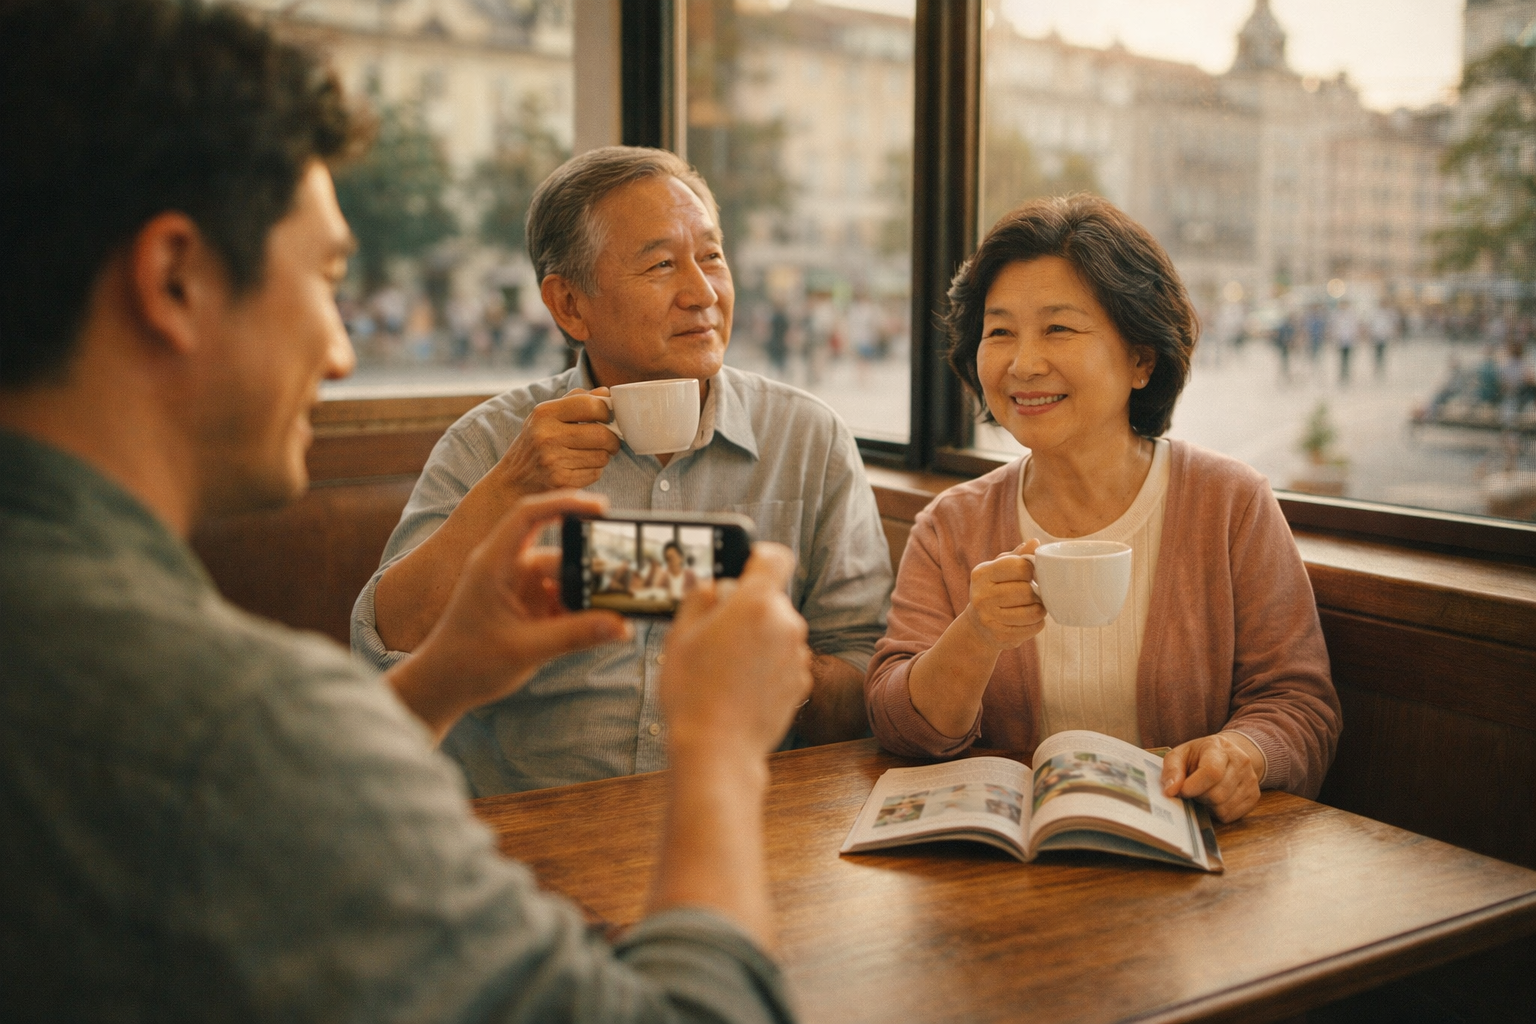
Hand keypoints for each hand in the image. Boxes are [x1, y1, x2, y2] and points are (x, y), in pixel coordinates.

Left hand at [388, 491, 631, 738]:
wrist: (442, 688)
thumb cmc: (468, 663)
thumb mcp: (526, 649)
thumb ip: (575, 635)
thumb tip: (621, 626)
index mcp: (494, 563)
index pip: (529, 515)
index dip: (564, 503)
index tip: (601, 507)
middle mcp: (507, 569)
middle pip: (558, 555)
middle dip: (588, 568)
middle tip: (622, 582)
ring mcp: (518, 589)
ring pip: (564, 581)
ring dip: (586, 597)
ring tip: (615, 614)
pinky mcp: (527, 609)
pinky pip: (561, 601)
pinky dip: (579, 613)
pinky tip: (599, 628)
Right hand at [492, 388, 620, 497]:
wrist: (513, 480)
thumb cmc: (535, 443)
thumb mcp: (547, 416)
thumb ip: (576, 400)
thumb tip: (606, 393)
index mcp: (544, 413)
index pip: (590, 405)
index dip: (606, 411)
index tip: (607, 418)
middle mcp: (547, 435)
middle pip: (601, 434)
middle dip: (612, 440)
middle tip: (609, 442)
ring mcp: (553, 459)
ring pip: (602, 456)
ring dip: (603, 456)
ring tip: (590, 455)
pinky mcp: (560, 480)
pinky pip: (595, 473)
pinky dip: (594, 471)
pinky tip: (580, 468)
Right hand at [660, 544, 812, 762]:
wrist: (717, 750)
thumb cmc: (693, 692)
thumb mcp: (680, 636)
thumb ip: (700, 599)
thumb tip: (711, 584)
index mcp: (755, 603)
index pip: (776, 557)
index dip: (759, 558)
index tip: (744, 567)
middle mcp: (786, 624)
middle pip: (772, 599)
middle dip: (747, 608)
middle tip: (716, 632)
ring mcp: (798, 655)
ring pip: (778, 631)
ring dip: (758, 638)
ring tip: (725, 667)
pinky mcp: (802, 682)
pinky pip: (785, 659)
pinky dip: (768, 665)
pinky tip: (741, 686)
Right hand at [960, 539, 1045, 651]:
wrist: (977, 626)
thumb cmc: (993, 590)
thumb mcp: (999, 570)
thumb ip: (1017, 556)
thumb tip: (1035, 543)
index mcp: (982, 574)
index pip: (1019, 566)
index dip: (1031, 570)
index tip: (1031, 575)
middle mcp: (981, 596)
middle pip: (1026, 591)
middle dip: (1036, 592)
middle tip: (1035, 593)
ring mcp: (989, 618)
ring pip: (1033, 612)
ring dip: (1040, 609)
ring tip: (1035, 606)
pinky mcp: (1000, 636)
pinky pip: (1033, 628)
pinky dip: (1038, 623)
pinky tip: (1030, 620)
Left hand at [1161, 732, 1262, 822]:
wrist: (1227, 754)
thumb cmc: (1199, 755)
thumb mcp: (1180, 755)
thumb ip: (1171, 770)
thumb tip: (1170, 791)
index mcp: (1220, 748)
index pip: (1212, 772)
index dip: (1193, 787)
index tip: (1181, 791)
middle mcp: (1241, 762)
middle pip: (1217, 794)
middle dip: (1199, 797)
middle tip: (1193, 790)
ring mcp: (1251, 780)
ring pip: (1224, 807)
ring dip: (1207, 806)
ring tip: (1204, 793)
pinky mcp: (1255, 795)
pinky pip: (1231, 815)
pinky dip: (1217, 812)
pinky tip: (1215, 800)